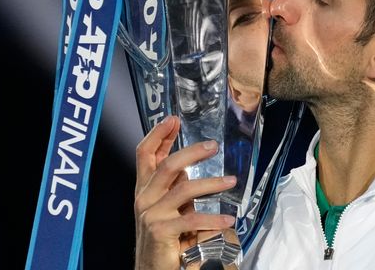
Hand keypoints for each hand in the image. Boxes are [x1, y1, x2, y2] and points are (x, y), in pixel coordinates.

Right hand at [134, 116, 236, 269]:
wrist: (152, 267)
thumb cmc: (164, 236)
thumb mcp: (168, 206)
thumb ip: (175, 186)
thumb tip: (189, 167)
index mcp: (144, 188)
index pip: (144, 154)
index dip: (157, 134)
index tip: (173, 119)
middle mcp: (143, 198)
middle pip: (166, 166)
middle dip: (191, 152)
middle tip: (213, 146)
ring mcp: (151, 214)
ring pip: (183, 190)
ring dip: (211, 184)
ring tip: (231, 181)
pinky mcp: (161, 232)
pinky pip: (191, 219)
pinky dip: (212, 219)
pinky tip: (228, 220)